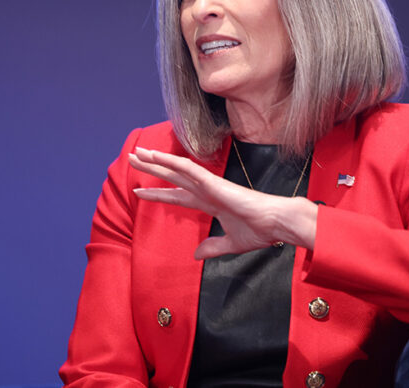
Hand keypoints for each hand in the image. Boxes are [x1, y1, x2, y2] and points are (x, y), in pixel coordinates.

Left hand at [128, 146, 317, 258]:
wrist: (276, 224)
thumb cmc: (260, 231)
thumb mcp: (230, 243)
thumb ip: (213, 247)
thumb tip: (197, 254)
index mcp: (210, 203)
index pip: (178, 196)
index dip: (158, 193)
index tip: (140, 192)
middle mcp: (206, 191)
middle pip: (172, 178)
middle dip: (152, 170)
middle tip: (132, 160)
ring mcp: (209, 185)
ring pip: (176, 169)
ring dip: (156, 161)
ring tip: (137, 154)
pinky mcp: (213, 183)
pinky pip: (188, 169)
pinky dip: (171, 162)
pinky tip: (156, 156)